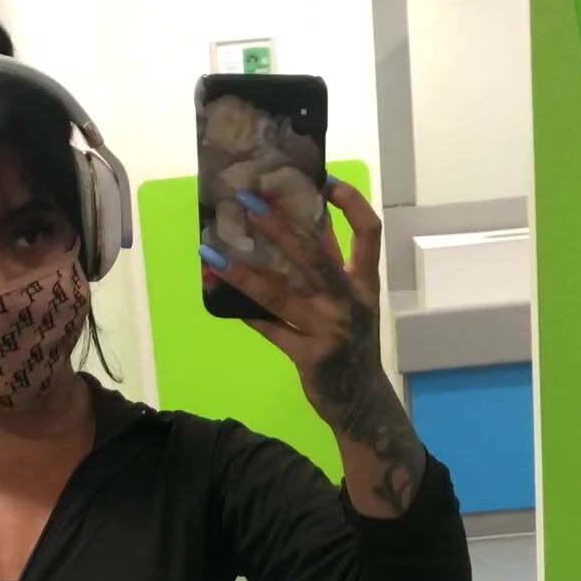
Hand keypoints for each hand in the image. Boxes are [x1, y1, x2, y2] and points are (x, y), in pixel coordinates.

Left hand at [203, 179, 427, 517]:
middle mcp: (351, 301)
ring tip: (212, 255)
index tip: (325, 179)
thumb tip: (297, 222)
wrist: (359, 401)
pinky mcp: (309, 356)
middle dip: (281, 226)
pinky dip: (244, 312)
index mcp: (366, 282)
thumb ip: (330, 266)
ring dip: (243, 273)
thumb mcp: (351, 302)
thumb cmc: (351, 342)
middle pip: (315, 255)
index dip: (350, 203)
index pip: (368, 232)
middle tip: (249, 202)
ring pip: (280, 294)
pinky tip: (217, 293)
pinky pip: (269, 329)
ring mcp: (329, 329)